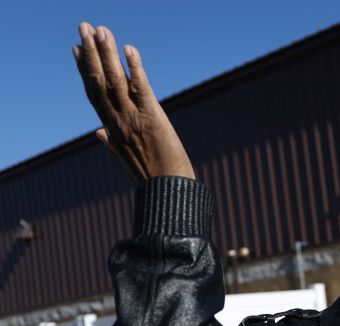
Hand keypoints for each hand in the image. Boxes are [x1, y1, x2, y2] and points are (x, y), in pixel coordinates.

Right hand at [73, 23, 194, 181]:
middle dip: (91, 52)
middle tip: (83, 26)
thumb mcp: (125, 158)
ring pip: (115, 81)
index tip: (77, 48)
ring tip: (100, 30)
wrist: (168, 191)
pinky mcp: (152, 119)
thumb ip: (110, 143)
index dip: (84, 69)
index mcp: (111, 128)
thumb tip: (98, 134)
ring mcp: (133, 119)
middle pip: (99, 81)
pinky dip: (135, 69)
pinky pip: (141, 90)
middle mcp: (118, 121)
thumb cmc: (152, 176)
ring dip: (107, 54)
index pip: (93, 93)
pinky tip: (129, 49)